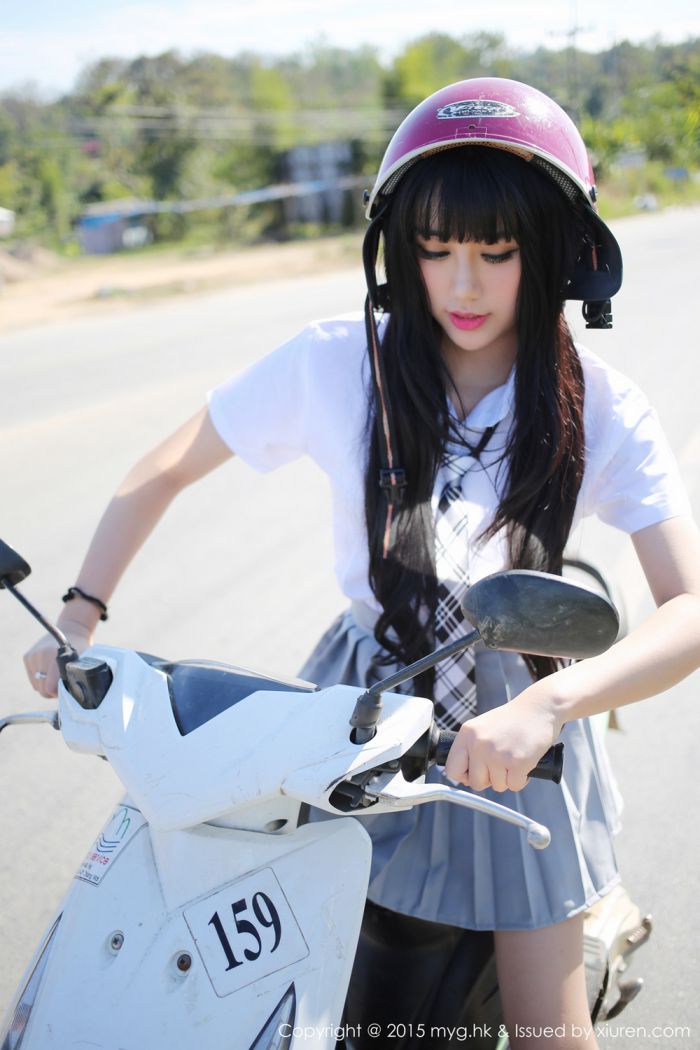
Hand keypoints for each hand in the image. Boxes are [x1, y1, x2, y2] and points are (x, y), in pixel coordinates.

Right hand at [23, 619, 93, 699]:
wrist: (72, 630)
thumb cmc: (80, 647)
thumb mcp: (84, 661)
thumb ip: (79, 676)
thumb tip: (79, 695)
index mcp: (53, 656)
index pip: (50, 688)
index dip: (59, 692)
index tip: (67, 687)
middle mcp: (40, 656)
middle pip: (42, 690)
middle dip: (53, 690)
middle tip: (64, 682)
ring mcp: (32, 657)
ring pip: (37, 686)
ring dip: (47, 685)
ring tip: (57, 675)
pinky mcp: (27, 657)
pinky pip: (33, 679)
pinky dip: (41, 679)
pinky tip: (50, 671)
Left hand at [444, 682, 561, 792]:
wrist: (539, 707)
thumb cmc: (513, 720)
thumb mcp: (483, 728)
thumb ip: (471, 748)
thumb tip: (464, 777)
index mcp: (467, 734)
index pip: (452, 769)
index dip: (465, 777)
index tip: (476, 774)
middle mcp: (479, 744)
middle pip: (476, 783)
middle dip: (490, 779)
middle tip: (501, 765)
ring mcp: (497, 754)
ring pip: (498, 786)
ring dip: (508, 778)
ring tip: (514, 758)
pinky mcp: (517, 762)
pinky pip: (515, 786)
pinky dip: (522, 779)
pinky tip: (524, 762)